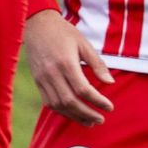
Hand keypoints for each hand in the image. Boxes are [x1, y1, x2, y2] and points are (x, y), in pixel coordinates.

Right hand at [23, 10, 113, 125]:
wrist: (36, 24)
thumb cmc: (63, 32)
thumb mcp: (84, 44)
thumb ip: (97, 64)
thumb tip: (110, 83)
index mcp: (66, 62)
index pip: (83, 89)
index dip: (97, 101)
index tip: (109, 107)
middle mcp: (52, 73)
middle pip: (70, 101)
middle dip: (87, 114)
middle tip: (101, 120)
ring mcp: (42, 78)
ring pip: (58, 105)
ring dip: (75, 116)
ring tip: (90, 122)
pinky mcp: (37, 81)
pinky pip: (49, 102)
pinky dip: (62, 111)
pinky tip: (73, 114)